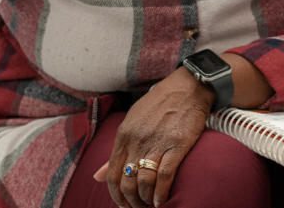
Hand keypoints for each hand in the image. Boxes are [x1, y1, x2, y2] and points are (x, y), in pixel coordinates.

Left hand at [95, 68, 216, 206]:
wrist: (186, 87)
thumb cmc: (159, 104)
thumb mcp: (132, 121)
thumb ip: (118, 149)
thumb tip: (97, 175)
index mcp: (124, 135)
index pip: (112, 174)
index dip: (116, 195)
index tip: (122, 204)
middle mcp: (137, 141)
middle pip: (127, 182)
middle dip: (131, 201)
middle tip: (138, 207)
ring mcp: (157, 144)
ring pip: (144, 182)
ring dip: (146, 199)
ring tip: (149, 205)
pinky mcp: (177, 146)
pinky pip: (164, 176)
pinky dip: (161, 193)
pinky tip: (161, 201)